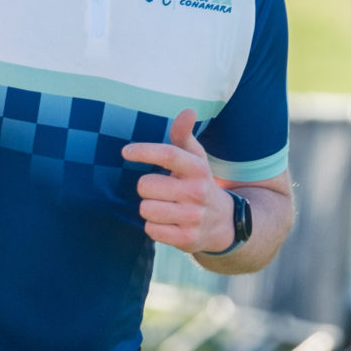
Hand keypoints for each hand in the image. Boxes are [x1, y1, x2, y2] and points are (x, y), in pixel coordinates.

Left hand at [122, 109, 234, 254]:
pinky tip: (167, 223)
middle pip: (146, 186)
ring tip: (164, 207)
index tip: (126, 152)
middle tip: (160, 190)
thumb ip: (185, 135)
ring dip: (149, 208)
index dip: (144, 151)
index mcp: (198, 168)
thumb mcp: (196, 159)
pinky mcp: (187, 239)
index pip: (168, 155)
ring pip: (146, 209)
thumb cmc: (199, 184)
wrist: (223, 223)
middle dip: (147, 188)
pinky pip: (151, 230)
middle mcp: (197, 192)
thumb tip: (188, 110)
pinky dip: (154, 226)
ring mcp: (193, 217)